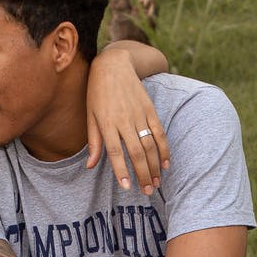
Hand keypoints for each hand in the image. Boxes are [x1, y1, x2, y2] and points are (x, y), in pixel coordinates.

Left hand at [86, 46, 168, 195]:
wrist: (115, 64)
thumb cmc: (97, 92)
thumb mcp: (90, 115)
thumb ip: (94, 141)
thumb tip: (90, 166)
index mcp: (107, 122)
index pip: (115, 151)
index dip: (121, 170)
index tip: (127, 187)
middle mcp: (125, 120)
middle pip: (136, 152)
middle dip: (142, 174)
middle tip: (146, 192)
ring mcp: (140, 115)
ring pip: (150, 146)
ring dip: (154, 167)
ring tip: (156, 184)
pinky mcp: (150, 110)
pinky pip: (159, 133)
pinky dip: (164, 150)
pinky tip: (166, 164)